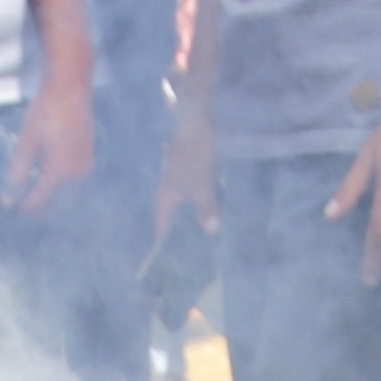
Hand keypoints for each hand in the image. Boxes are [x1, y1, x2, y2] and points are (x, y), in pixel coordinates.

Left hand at [5, 79, 96, 213]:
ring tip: (33, 195)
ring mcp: (86, 166)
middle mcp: (77, 174)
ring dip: (51, 199)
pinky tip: (49, 179)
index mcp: (60, 172)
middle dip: (39, 208)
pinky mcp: (89, 156)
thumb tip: (7, 199)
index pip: (40, 202)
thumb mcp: (26, 143)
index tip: (10, 210)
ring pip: (67, 194)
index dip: (24, 208)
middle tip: (21, 207)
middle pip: (57, 203)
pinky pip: (75, 182)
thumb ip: (17, 173)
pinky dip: (61, 186)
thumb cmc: (46, 111)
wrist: (70, 86)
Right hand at [156, 95, 219, 241]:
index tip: (177, 261)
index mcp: (166, 195)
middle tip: (200, 254)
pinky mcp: (193, 171)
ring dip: (196, 217)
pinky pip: (197, 194)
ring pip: (187, 206)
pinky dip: (204, 203)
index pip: (162, 227)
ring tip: (210, 238)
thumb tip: (211, 231)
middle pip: (175, 218)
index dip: (167, 245)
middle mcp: (170, 190)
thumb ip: (206, 207)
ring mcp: (181, 180)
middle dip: (186, 233)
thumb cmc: (195, 152)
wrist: (198, 119)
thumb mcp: (202, 183)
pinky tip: (218, 211)